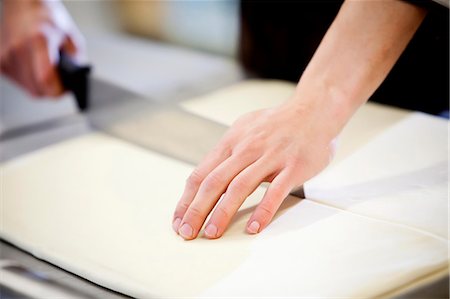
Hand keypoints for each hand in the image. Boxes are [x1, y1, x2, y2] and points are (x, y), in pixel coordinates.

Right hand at [0, 0, 84, 96]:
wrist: (23, 5)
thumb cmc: (47, 17)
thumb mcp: (72, 38)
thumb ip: (76, 61)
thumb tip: (76, 82)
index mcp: (39, 40)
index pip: (46, 80)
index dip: (60, 90)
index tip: (67, 88)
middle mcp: (19, 48)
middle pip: (37, 90)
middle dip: (52, 89)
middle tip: (61, 80)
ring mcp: (6, 56)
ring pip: (28, 89)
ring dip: (41, 86)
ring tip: (47, 69)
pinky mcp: (1, 61)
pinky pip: (19, 83)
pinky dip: (30, 80)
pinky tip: (35, 67)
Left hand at [172, 100, 336, 239]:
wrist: (313, 110)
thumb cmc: (277, 123)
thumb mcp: (244, 129)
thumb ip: (226, 152)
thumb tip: (206, 174)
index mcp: (231, 142)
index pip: (201, 174)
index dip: (186, 200)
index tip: (179, 220)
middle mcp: (246, 149)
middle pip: (214, 182)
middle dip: (196, 210)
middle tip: (187, 233)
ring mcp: (270, 158)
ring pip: (239, 187)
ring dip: (222, 212)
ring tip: (212, 233)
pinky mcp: (292, 167)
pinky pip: (275, 192)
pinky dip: (263, 211)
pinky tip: (253, 227)